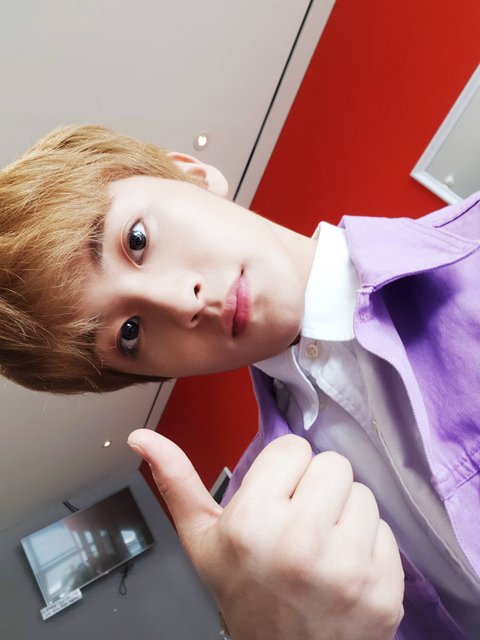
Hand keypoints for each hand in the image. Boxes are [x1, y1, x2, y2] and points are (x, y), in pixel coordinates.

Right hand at [128, 431, 403, 639]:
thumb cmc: (242, 594)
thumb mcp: (202, 541)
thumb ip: (176, 483)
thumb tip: (140, 436)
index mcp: (252, 524)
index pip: (293, 447)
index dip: (284, 470)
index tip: (277, 497)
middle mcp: (300, 543)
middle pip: (333, 463)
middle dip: (316, 486)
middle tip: (302, 520)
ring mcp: (347, 569)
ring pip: (362, 493)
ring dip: (344, 513)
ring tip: (322, 544)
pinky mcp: (384, 590)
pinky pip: (386, 530)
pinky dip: (368, 544)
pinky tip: (345, 568)